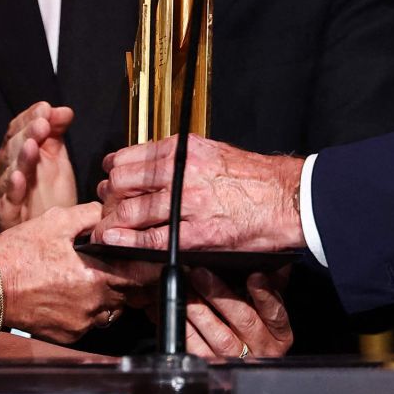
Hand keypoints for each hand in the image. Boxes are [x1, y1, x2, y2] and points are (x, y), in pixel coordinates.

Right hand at [0, 102, 78, 235]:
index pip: (18, 130)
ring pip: (9, 171)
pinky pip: (8, 201)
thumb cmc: (41, 197)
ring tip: (32, 144)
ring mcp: (3, 192)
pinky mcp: (6, 215)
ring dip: (21, 158)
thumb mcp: (52, 161)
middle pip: (13, 147)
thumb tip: (64, 110)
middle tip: (42, 122)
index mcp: (15, 154)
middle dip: (28, 132)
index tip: (45, 108)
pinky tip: (20, 178)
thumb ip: (55, 135)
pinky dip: (13, 189)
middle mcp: (5, 170)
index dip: (30, 118)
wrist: (29, 239)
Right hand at [0, 203, 156, 343]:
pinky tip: (72, 293)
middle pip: (130, 296)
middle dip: (128, 280)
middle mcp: (94, 306)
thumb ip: (90, 215)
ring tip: (92, 278)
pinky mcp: (67, 336)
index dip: (147, 265)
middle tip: (117, 264)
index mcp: (97, 278)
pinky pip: (90, 322)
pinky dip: (88, 309)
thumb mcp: (55, 221)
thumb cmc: (18, 254)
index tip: (146, 256)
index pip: (142, 276)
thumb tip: (109, 212)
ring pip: (111, 311)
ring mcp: (81, 325)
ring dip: (110, 296)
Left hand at [95, 134, 305, 254]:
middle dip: (110, 196)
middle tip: (107, 206)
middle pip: (123, 183)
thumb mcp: (213, 152)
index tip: (111, 178)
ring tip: (106, 229)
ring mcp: (186, 204)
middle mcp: (180, 173)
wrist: (287, 198)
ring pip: (131, 210)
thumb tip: (152, 165)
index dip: (114, 170)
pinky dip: (126, 241)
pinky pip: (149, 238)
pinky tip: (113, 242)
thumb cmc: (255, 177)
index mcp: (183, 151)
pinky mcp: (195, 234)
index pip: (130, 157)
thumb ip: (181, 158)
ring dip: (113, 221)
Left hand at [182, 267, 293, 361]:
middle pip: (245, 321)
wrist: (237, 360)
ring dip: (200, 311)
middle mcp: (262, 350)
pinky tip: (180, 312)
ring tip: (186, 290)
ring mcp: (239, 362)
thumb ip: (268, 284)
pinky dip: (187, 329)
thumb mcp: (264, 305)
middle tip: (200, 274)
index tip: (255, 276)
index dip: (265, 295)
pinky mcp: (214, 367)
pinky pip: (199, 350)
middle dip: (220, 295)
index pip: (276, 313)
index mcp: (279, 334)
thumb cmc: (251, 323)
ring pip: (221, 338)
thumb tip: (267, 257)